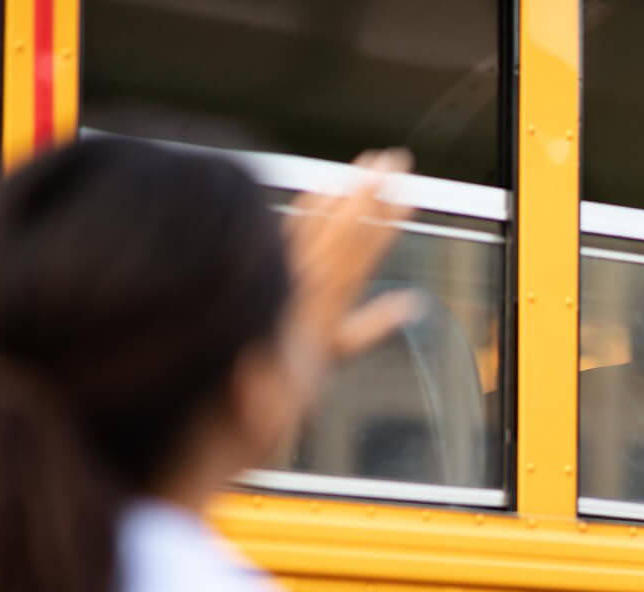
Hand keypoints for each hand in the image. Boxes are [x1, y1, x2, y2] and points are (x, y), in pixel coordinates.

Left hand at [281, 150, 423, 393]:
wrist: (232, 377)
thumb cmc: (286, 369)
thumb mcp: (340, 352)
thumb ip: (375, 325)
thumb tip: (412, 305)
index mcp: (331, 296)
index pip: (366, 248)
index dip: (389, 219)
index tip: (408, 194)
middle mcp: (307, 274)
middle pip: (346, 224)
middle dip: (372, 190)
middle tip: (393, 162)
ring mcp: (286, 263)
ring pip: (319, 216)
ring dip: (345, 188)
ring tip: (366, 164)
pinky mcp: (268, 259)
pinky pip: (291, 222)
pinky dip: (309, 201)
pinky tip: (322, 187)